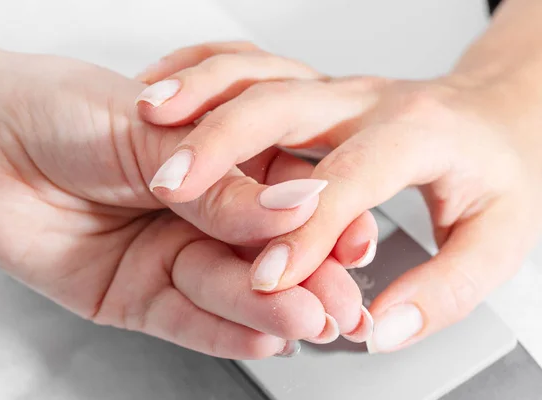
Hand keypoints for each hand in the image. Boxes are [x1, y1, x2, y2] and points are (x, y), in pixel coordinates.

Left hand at [0, 37, 369, 357]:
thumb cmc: (62, 111)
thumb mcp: (153, 134)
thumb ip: (223, 184)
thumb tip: (295, 205)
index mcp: (218, 164)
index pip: (284, 198)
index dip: (321, 222)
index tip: (355, 240)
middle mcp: (199, 215)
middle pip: (263, 253)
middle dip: (305, 279)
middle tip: (340, 301)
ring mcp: (170, 256)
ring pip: (228, 290)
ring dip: (270, 309)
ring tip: (309, 321)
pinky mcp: (135, 296)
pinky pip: (185, 319)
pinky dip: (224, 331)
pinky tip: (265, 337)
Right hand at [136, 42, 541, 352]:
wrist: (500, 115)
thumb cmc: (497, 171)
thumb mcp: (500, 240)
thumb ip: (443, 290)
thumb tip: (387, 328)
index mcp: (414, 135)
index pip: (347, 182)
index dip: (303, 233)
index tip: (268, 279)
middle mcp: (364, 103)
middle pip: (281, 105)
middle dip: (220, 145)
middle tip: (172, 188)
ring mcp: (332, 89)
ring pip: (254, 73)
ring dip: (198, 94)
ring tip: (151, 116)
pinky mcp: (311, 88)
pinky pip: (245, 63)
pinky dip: (200, 71)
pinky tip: (165, 88)